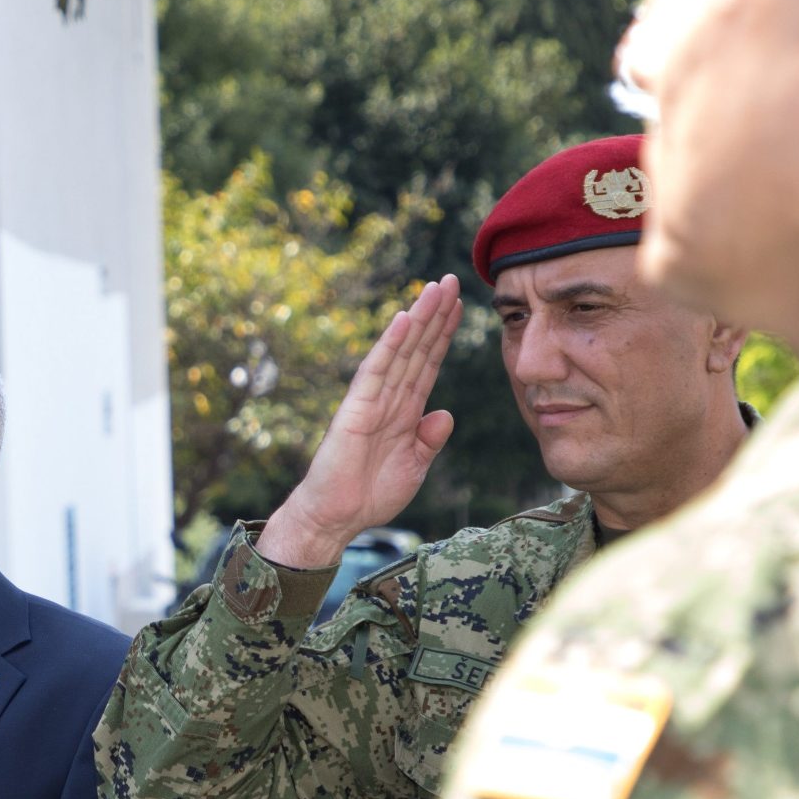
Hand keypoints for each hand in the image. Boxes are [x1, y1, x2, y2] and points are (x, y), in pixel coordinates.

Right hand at [257, 275, 463, 569]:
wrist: (337, 518)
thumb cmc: (370, 495)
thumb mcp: (414, 467)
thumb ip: (429, 440)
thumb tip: (445, 413)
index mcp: (404, 411)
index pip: (428, 363)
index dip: (444, 334)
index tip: (461, 305)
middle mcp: (389, 398)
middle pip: (417, 348)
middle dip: (435, 315)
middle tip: (451, 279)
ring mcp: (372, 400)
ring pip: (400, 351)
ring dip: (418, 319)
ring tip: (434, 288)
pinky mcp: (356, 409)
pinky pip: (376, 371)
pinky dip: (390, 345)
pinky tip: (403, 320)